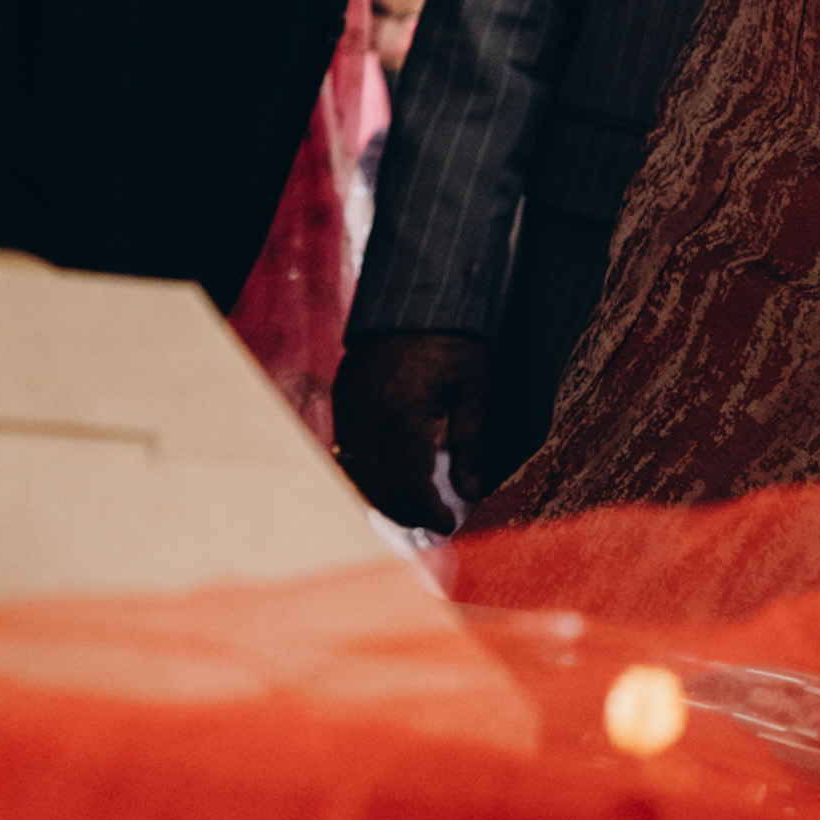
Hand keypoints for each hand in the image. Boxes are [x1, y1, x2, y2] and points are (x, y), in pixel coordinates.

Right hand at [335, 329, 492, 526]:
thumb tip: (470, 491)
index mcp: (403, 410)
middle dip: (405, 514)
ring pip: (357, 475)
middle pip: (377, 487)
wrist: (417, 294)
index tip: (448, 526)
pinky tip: (392, 481)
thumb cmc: (456, 338)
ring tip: (415, 510)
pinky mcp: (342, 401)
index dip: (428, 512)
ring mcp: (349, 407)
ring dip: (384, 500)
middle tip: (433, 523)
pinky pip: (348, 453)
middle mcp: (367, 413)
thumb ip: (472, 441)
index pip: (408, 482)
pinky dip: (368, 475)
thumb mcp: (477, 386)